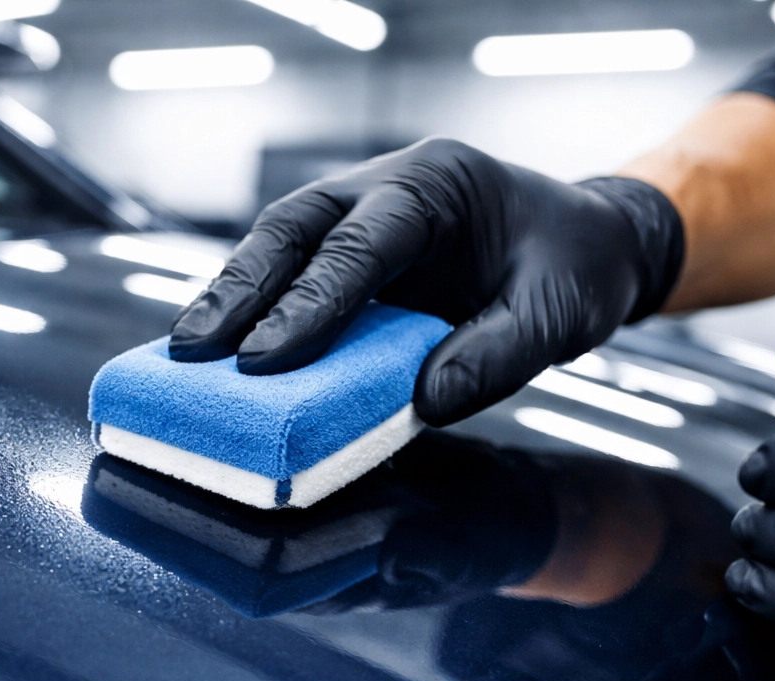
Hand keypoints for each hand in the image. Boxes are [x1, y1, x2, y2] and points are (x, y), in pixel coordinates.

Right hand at [168, 138, 684, 425]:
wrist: (587, 241)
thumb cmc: (573, 267)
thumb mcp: (559, 314)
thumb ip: (498, 355)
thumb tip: (422, 402)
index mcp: (437, 184)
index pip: (360, 243)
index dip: (309, 302)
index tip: (264, 358)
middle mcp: (385, 186)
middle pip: (294, 227)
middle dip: (241, 290)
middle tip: (197, 348)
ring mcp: (359, 211)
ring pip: (277, 243)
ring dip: (232, 296)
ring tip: (187, 351)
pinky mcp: (346, 247)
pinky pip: (288, 269)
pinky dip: (252, 306)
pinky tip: (219, 346)